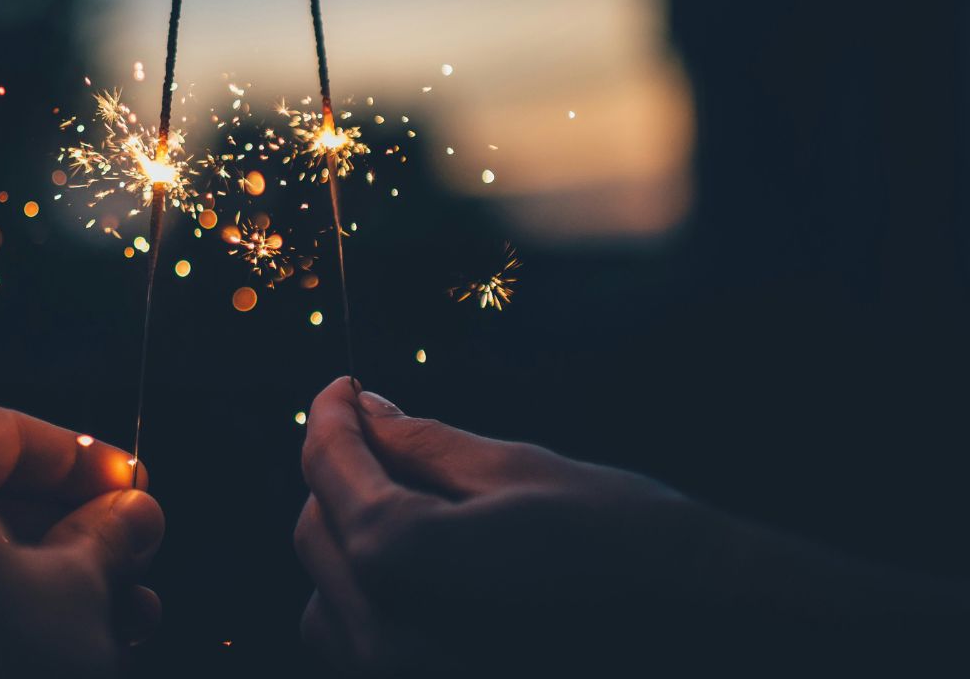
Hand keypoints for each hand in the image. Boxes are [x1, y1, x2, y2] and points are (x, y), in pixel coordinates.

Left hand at [0, 406, 163, 677]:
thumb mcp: (74, 600)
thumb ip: (107, 539)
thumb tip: (133, 513)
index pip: (0, 433)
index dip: (81, 458)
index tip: (133, 484)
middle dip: (62, 527)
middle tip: (130, 552)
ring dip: (31, 575)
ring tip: (115, 612)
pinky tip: (50, 642)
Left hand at [294, 378, 966, 674]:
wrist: (720, 640)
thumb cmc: (630, 547)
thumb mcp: (520, 473)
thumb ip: (422, 445)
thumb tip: (365, 408)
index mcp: (402, 564)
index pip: (329, 472)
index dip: (330, 417)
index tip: (344, 387)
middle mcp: (384, 642)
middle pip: (315, 533)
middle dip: (342, 476)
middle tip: (389, 433)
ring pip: (326, 598)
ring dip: (354, 543)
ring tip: (419, 506)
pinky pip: (363, 648)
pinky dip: (376, 602)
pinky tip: (436, 571)